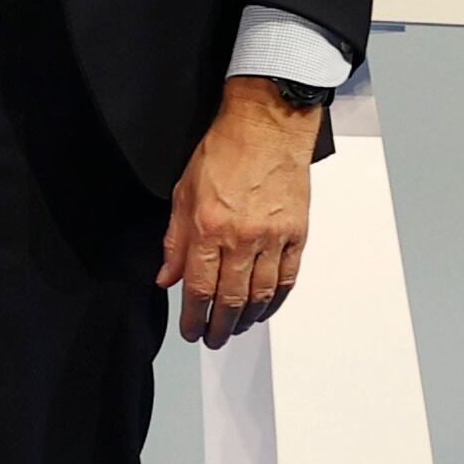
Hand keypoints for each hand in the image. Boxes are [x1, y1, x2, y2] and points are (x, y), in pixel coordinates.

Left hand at [161, 78, 320, 346]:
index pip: (199, 289)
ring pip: (261, 295)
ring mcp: (273, 237)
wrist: (267, 125)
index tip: (190, 331)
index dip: (193, 318)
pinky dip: (276, 300)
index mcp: (208, 228)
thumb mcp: (183, 192)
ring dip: (247, 319)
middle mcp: (242, 238)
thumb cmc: (224, 150)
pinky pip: (287, 278)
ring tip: (236, 328)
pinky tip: (265, 309)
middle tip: (212, 338)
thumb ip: (175, 240)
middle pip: (231, 299)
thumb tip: (167, 277)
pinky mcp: (297, 233)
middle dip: (219, 327)